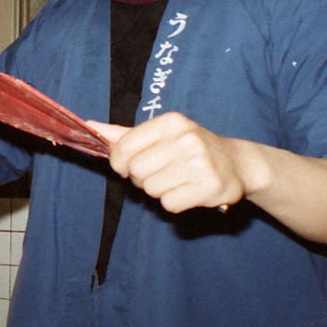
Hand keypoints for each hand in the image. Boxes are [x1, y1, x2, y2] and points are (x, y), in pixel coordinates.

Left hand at [88, 112, 245, 213]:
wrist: (236, 163)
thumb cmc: (190, 147)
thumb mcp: (161, 133)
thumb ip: (124, 134)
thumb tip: (90, 126)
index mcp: (171, 122)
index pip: (123, 148)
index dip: (120, 162)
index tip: (129, 165)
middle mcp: (186, 139)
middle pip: (136, 172)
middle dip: (142, 178)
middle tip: (160, 173)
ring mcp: (200, 163)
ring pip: (152, 190)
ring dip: (159, 191)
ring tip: (177, 180)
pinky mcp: (210, 187)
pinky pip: (169, 204)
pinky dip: (174, 202)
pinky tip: (188, 190)